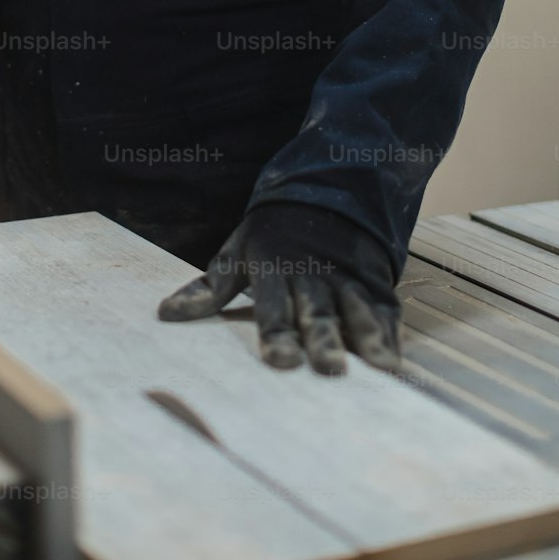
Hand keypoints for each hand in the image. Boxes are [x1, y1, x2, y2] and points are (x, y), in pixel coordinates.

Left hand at [157, 201, 400, 374]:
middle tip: (329, 369)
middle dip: (323, 339)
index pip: (274, 307)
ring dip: (364, 335)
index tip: (281, 361)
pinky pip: (383, 308)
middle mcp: (313, 275)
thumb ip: (209, 287)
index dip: (277, 335)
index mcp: (275, 269)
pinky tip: (394, 359)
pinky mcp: (373, 282)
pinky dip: (390, 332)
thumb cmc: (272, 233)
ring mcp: (346, 277)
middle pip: (318, 312)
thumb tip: (165, 314)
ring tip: (377, 365)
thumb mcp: (237, 250)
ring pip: (355, 308)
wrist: (325, 190)